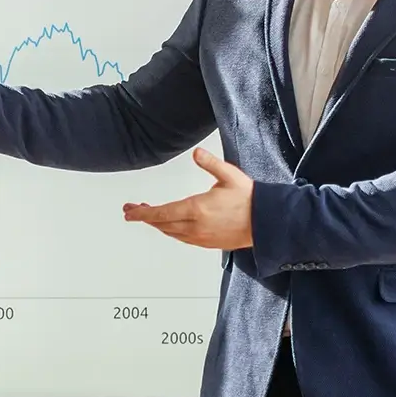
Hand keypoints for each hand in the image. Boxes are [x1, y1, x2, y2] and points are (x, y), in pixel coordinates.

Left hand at [122, 149, 253, 250]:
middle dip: (145, 217)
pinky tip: (170, 225)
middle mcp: (195, 226)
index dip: (142, 213)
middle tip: (132, 210)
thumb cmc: (250, 199)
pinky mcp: (207, 243)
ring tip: (149, 215)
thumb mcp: (229, 175)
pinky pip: (182, 238)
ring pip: (171, 232)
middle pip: (162, 224)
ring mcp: (201, 237)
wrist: (267, 222)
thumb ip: (210, 163)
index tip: (128, 212)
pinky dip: (171, 231)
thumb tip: (196, 154)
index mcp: (197, 209)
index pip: (161, 213)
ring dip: (158, 224)